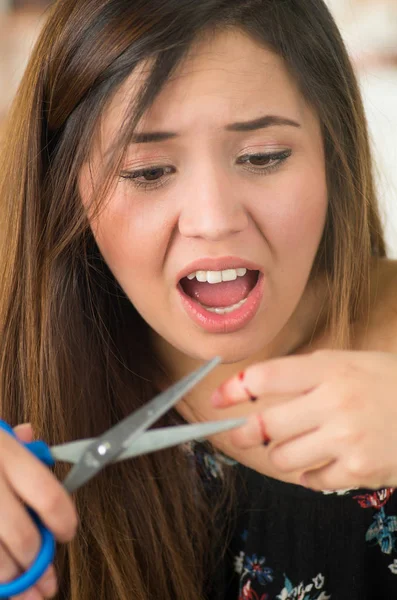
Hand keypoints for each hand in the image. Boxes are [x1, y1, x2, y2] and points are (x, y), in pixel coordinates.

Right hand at [0, 423, 77, 599]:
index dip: (64, 521)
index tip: (67, 532)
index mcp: (1, 452)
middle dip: (35, 561)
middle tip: (42, 571)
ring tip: (18, 584)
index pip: (48, 494)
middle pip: (22, 537)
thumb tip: (31, 439)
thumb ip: (14, 444)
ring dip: (10, 580)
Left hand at [211, 350, 396, 490]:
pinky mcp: (359, 469)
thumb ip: (306, 373)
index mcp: (329, 368)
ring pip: (281, 456)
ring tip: (298, 444)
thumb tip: (255, 386)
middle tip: (240, 433)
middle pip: (264, 424)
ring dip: (281, 453)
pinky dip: (309, 474)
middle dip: (245, 432)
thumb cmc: (389, 382)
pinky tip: (323, 461)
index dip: (233, 389)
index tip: (217, 399)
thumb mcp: (349, 362)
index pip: (264, 377)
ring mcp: (346, 438)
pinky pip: (311, 479)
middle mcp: (334, 402)